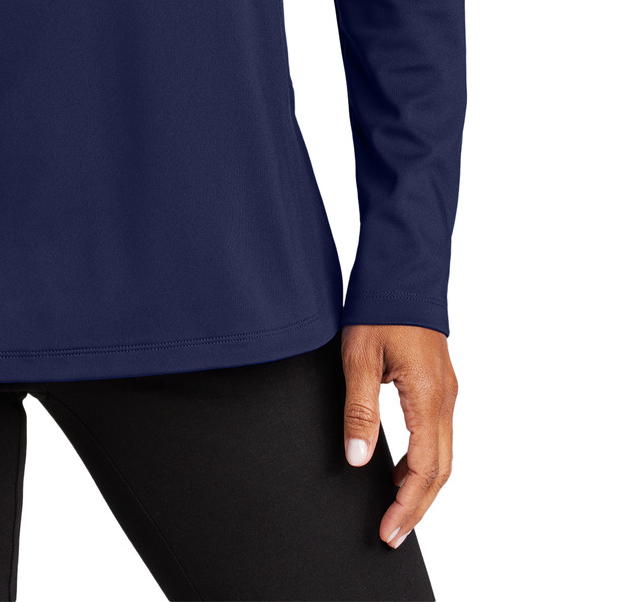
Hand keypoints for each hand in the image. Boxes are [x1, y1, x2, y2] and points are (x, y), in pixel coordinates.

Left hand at [340, 324, 456, 549]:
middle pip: (441, 470)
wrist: (403, 270)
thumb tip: (359, 459)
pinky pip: (438, 434)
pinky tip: (399, 466)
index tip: (389, 531)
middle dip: (418, 506)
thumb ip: (359, 411)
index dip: (407, 505)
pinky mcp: (439, 384)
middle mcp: (445, 399)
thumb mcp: (358, 358)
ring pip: (443, 454)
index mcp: (428, 397)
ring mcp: (446, 391)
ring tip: (395, 509)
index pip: (425, 469)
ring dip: (422, 486)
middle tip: (393, 534)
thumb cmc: (380, 307)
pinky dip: (423, 461)